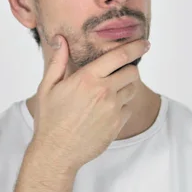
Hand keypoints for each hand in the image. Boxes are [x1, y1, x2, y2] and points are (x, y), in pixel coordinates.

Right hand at [30, 35, 149, 171]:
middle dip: (128, 68)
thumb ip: (58, 61)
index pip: (120, 56)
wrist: (57, 152)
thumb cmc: (50, 119)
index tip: (144, 43)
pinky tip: (106, 110)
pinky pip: (128, 108)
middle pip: (132, 71)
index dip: (136, 47)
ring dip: (125, 87)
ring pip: (132, 89)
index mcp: (87, 78)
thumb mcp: (47, 87)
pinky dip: (121, 106)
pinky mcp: (117, 124)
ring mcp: (113, 109)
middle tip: (118, 71)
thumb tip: (60, 39)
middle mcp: (104, 92)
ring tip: (109, 91)